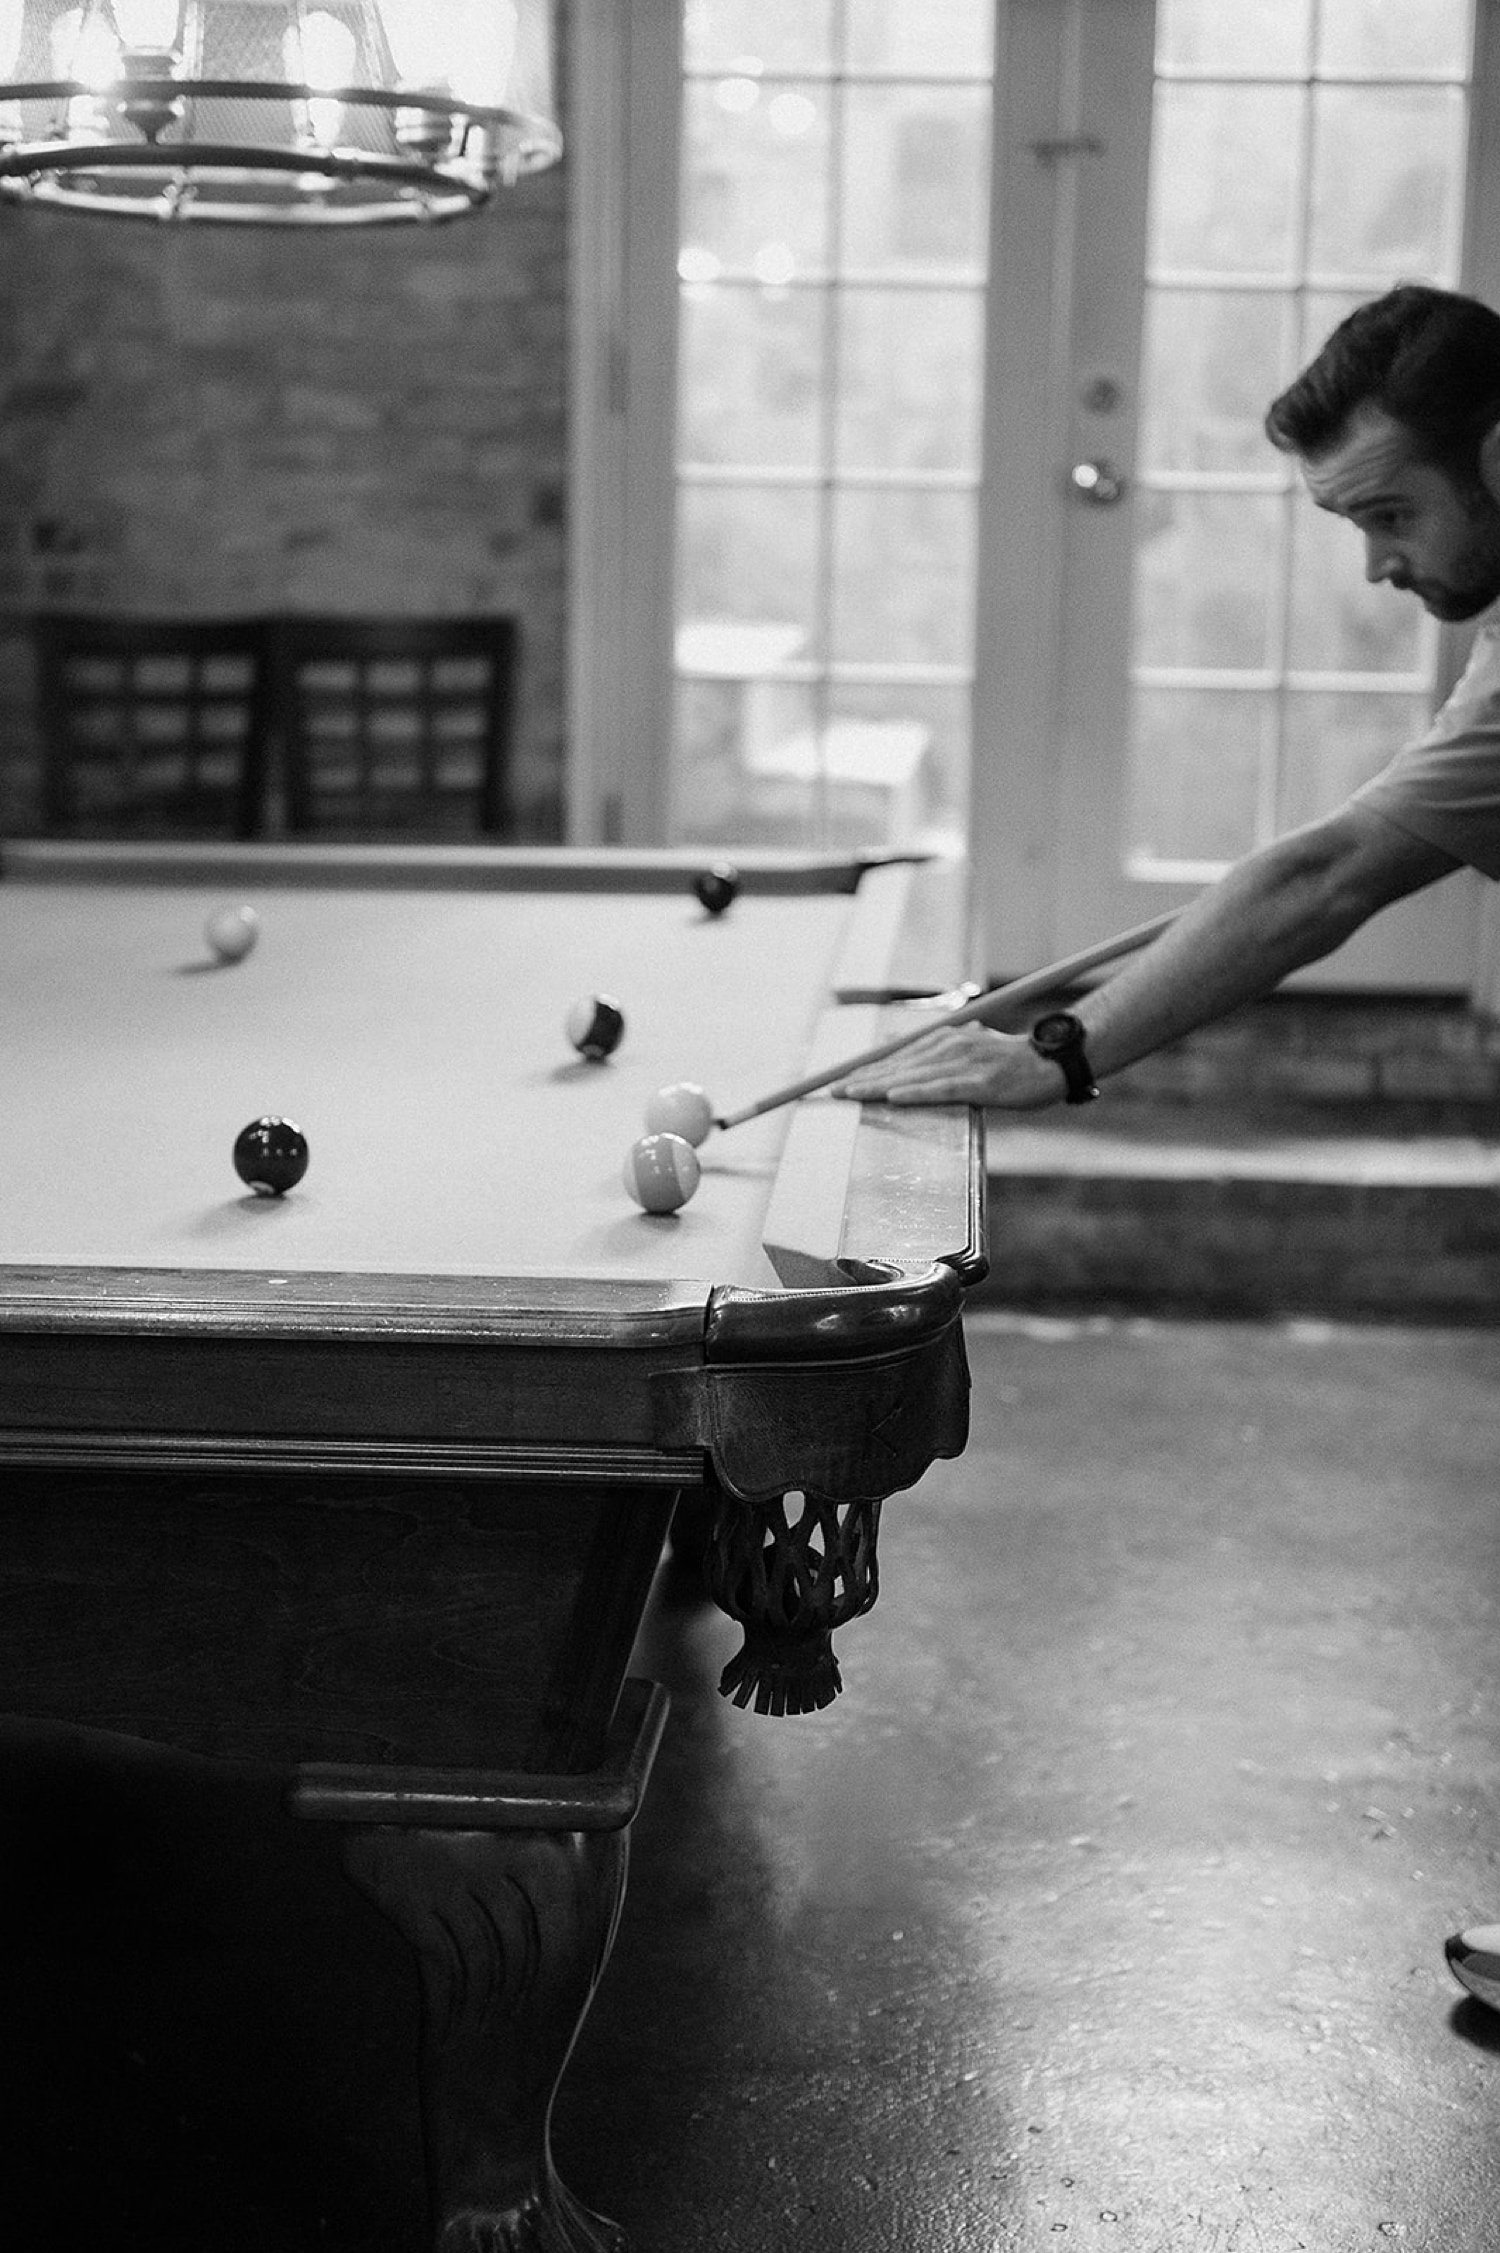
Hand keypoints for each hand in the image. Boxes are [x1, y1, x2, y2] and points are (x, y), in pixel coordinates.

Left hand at [834, 1024, 1063, 1108]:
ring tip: (852, 1095)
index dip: (867, 1070)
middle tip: (831, 1092)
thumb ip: (933, 1051)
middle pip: (899, 1066)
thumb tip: (894, 1048)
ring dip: (879, 1086)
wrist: (1051, 1064)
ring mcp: (965, 1064)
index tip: (838, 1082)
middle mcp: (950, 1046)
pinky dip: (916, 1093)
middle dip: (863, 1079)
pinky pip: (941, 1089)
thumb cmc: (1008, 1063)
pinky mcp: (980, 1084)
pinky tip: (894, 1098)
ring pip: (913, 1077)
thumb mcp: (967, 1047)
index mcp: (945, 1039)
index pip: (898, 1057)